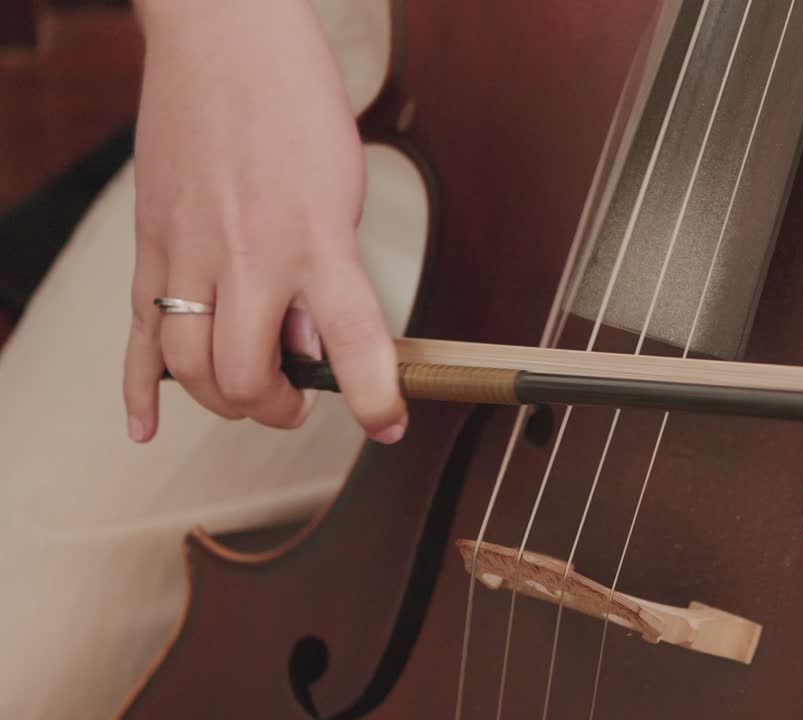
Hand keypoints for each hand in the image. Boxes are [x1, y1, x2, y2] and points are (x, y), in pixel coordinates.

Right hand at [124, 0, 406, 443]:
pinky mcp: (150, 242)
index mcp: (315, 238)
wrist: (224, 39)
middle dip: (276, 407)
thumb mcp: (343, 193)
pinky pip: (135, 330)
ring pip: (188, 366)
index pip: (353, 342)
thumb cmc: (294, 103)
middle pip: (244, 377)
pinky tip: (146, 423)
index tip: (386, 423)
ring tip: (251, 391)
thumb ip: (330, 275)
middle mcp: (248, 254)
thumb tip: (311, 344)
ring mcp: (189, 252)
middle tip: (298, 399)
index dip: (373, 398)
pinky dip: (138, 386)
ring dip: (221, 399)